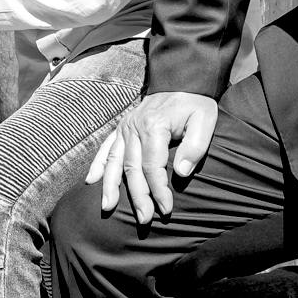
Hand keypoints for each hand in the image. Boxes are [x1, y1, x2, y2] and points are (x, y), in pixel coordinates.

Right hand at [87, 91, 219, 223]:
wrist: (181, 79)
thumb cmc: (196, 102)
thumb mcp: (205, 121)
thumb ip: (195, 147)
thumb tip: (181, 173)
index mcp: (154, 126)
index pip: (153, 166)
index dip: (158, 190)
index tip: (166, 209)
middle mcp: (134, 127)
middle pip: (132, 168)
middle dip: (137, 196)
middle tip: (143, 219)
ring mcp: (125, 127)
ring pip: (115, 161)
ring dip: (110, 186)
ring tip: (107, 208)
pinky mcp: (122, 128)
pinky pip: (106, 148)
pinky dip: (98, 165)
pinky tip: (91, 181)